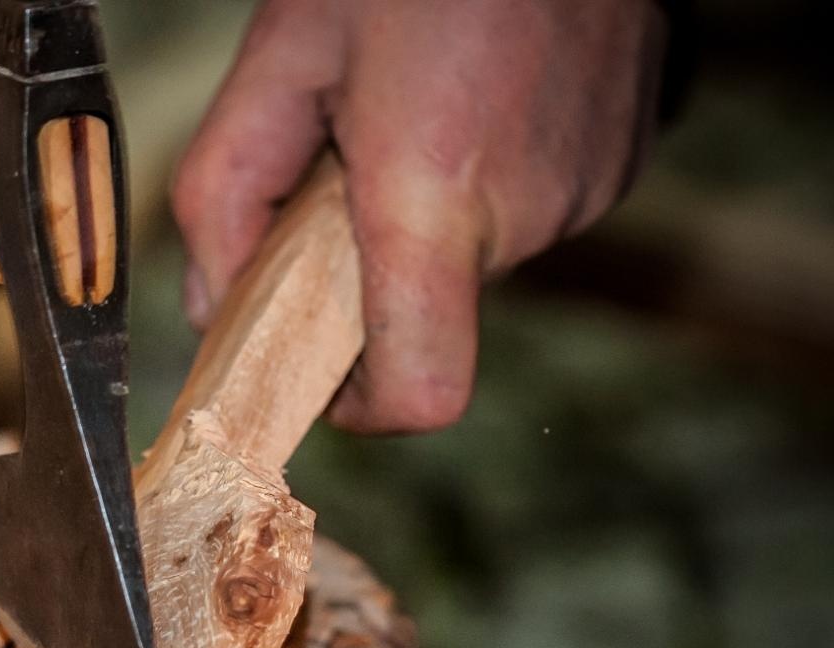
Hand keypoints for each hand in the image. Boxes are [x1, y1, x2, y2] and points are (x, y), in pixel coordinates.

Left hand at [172, 0, 667, 431]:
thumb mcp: (280, 52)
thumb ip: (223, 191)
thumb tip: (211, 305)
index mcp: (432, 192)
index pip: (423, 391)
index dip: (365, 408)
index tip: (328, 375)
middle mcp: (527, 209)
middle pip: (429, 311)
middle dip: (373, 263)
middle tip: (350, 163)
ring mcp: (589, 189)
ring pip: (476, 257)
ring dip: (430, 214)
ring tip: (420, 109)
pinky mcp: (621, 164)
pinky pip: (532, 211)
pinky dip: (488, 181)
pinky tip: (475, 100)